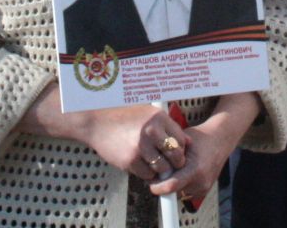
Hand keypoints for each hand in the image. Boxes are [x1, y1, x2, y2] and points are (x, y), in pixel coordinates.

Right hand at [46, 94, 186, 182]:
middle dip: (174, 162)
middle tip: (169, 162)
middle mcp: (151, 131)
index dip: (180, 149)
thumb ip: (167, 127)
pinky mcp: (129, 160)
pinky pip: (146, 174)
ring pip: (162, 168)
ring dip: (159, 169)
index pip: (182, 140)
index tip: (175, 152)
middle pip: (176, 156)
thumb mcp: (148, 113)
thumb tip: (188, 142)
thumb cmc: (124, 116)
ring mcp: (140, 147)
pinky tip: (138, 162)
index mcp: (158, 117)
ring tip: (150, 161)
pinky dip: (145, 172)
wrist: (97, 121)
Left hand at [148, 94, 258, 201]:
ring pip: (178, 192)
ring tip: (176, 169)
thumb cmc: (200, 138)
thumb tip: (152, 165)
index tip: (150, 183)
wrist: (220, 141)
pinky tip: (184, 172)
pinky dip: (181, 185)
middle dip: (164, 183)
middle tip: (160, 171)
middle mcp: (200, 182)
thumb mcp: (182, 142)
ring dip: (173, 184)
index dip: (158, 187)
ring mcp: (203, 188)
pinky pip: (186, 192)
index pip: (171, 186)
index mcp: (195, 169)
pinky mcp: (204, 191)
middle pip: (173, 190)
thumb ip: (169, 155)